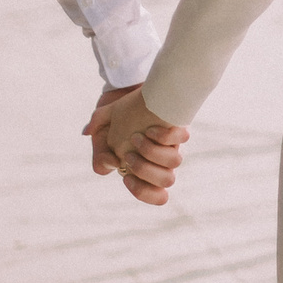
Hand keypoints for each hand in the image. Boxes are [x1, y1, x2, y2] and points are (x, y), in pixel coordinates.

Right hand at [81, 88, 187, 204]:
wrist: (130, 88)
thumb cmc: (118, 116)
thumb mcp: (103, 135)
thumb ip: (100, 153)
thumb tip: (110, 165)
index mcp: (145, 167)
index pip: (156, 194)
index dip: (143, 191)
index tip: (127, 178)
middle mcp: (161, 158)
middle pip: (167, 181)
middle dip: (145, 171)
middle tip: (129, 154)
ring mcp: (171, 143)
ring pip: (176, 162)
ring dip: (152, 153)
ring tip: (137, 137)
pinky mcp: (178, 126)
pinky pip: (182, 139)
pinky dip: (164, 137)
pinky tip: (151, 129)